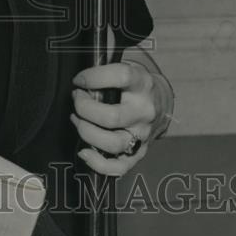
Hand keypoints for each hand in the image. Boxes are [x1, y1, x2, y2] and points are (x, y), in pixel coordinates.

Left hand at [70, 60, 163, 176]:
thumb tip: (80, 79)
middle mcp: (144, 111)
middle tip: (76, 99)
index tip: (79, 80)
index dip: (94, 77)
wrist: (158, 103)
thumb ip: (105, 71)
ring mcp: (142, 134)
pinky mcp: (138, 152)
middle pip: (112, 117)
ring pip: (113, 143)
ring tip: (77, 119)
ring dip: (86, 132)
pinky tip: (84, 151)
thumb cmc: (133, 85)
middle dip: (84, 108)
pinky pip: (118, 167)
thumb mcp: (126, 68)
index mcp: (141, 84)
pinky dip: (97, 163)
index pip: (122, 77)